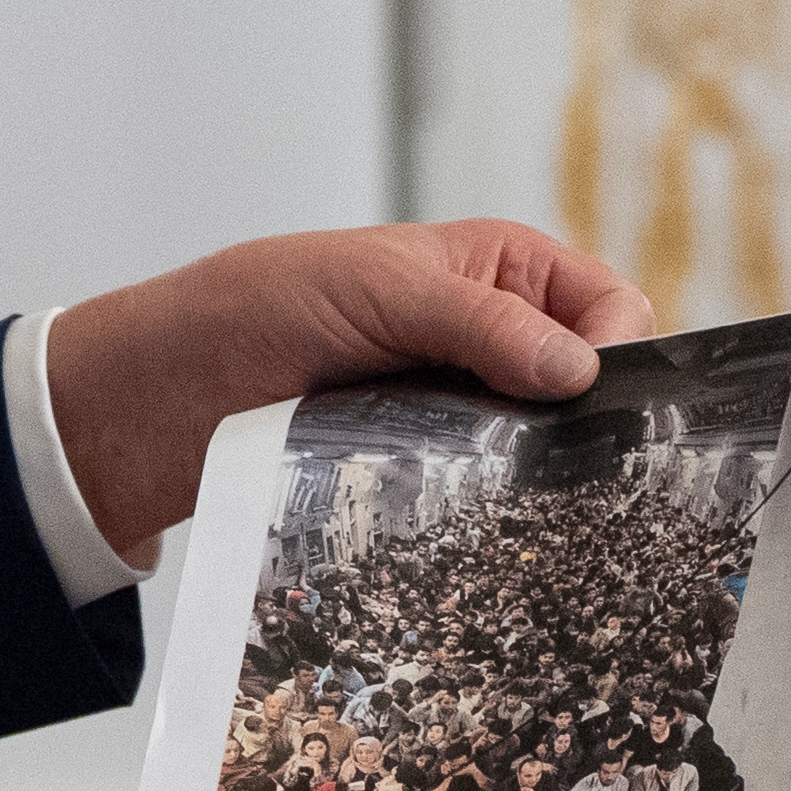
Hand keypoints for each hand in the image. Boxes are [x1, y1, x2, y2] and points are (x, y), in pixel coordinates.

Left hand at [47, 221, 653, 558]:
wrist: (173, 392)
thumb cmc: (266, 304)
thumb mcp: (380, 289)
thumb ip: (482, 321)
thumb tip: (580, 369)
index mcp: (502, 269)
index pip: (608, 305)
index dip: (618, 348)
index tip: (597, 395)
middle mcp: (497, 338)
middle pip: (589, 385)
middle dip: (590, 419)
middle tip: (581, 463)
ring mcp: (466, 409)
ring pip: (545, 446)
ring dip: (541, 469)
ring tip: (533, 497)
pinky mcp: (431, 469)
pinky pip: (490, 491)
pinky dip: (496, 503)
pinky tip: (492, 521)